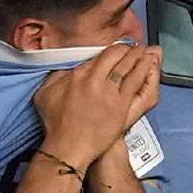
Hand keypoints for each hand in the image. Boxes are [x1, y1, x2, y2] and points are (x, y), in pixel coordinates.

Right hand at [34, 45, 162, 171]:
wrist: (69, 147)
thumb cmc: (55, 124)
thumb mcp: (44, 94)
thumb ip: (55, 76)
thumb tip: (66, 68)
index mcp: (77, 75)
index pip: (98, 55)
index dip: (110, 49)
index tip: (115, 48)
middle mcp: (94, 80)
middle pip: (115, 56)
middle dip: (126, 48)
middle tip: (132, 45)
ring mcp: (109, 92)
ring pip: (128, 66)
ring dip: (138, 56)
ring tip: (143, 50)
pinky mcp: (121, 105)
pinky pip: (136, 82)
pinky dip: (143, 70)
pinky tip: (148, 64)